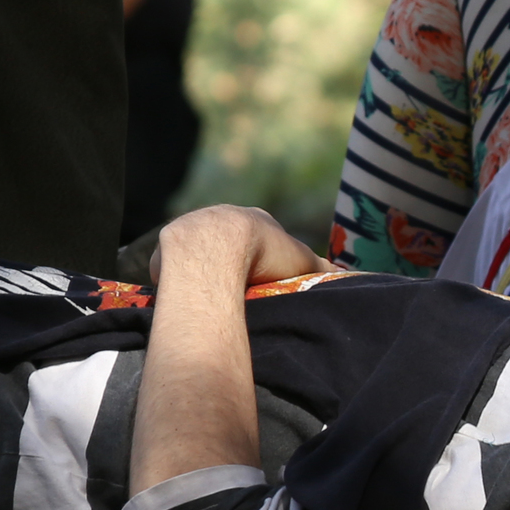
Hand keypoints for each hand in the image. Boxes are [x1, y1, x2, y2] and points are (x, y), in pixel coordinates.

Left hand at [148, 205, 328, 288]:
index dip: (263, 257)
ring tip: (208, 295)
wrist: (214, 246)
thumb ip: (319, 268)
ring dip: (202, 268)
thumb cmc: (262, 253)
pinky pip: (174, 262)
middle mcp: (220, 214)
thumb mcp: (300, 261)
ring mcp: (192, 225)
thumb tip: (341, 276)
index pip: (259, 234)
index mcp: (252, 217)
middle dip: (228, 261)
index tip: (263, 279)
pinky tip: (186, 294)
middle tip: (234, 289)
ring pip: (198, 250)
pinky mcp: (168, 242)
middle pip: (225, 240)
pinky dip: (181, 277)